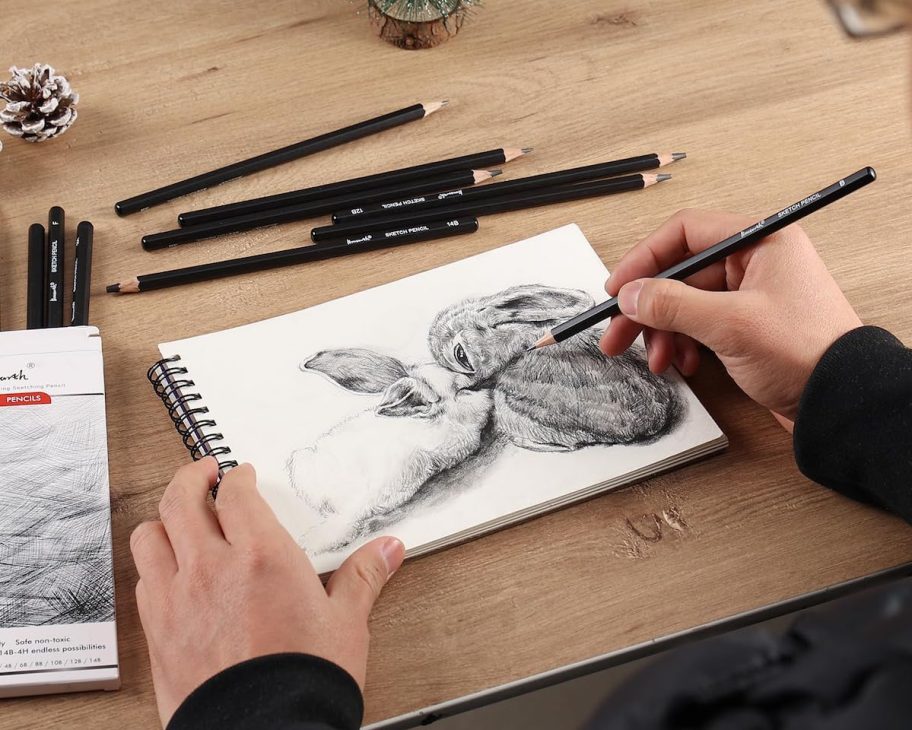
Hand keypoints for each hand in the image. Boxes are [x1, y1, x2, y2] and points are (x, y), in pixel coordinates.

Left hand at [130, 458, 404, 726]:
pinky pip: (142, 580)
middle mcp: (212, 568)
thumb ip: (362, 577)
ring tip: (177, 517)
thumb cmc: (304, 680)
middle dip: (190, 477)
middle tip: (202, 473)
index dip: (236, 477)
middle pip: (181, 500)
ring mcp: (178, 598)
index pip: (235, 493)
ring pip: (149, 535)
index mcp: (262, 555)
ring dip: (162, 518)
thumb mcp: (346, 623)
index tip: (242, 475)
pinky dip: (153, 564)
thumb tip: (388, 550)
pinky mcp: (158, 631)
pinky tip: (168, 572)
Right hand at [599, 208, 862, 426]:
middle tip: (616, 332)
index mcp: (759, 242)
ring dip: (662, 331)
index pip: (685, 232)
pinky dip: (683, 343)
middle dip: (646, 306)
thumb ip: (673, 304)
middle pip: (680, 272)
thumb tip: (631, 294)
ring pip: (685, 302)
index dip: (645, 258)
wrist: (841, 402)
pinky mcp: (747, 325)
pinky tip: (683, 364)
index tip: (618, 288)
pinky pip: (700, 324)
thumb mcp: (730, 324)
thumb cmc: (805, 353)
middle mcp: (754, 262)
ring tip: (654, 359)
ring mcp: (750, 295)